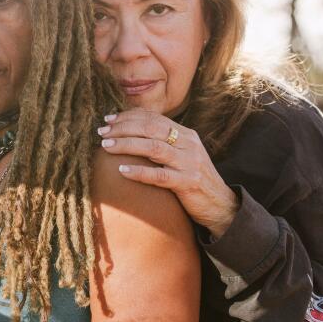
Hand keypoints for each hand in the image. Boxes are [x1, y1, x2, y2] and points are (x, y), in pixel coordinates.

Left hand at [97, 109, 238, 237]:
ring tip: (106, 146)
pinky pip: (159, 176)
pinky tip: (122, 170)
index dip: (129, 116)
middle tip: (102, 132)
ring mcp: (189, 163)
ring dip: (126, 144)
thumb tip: (131, 135)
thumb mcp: (182, 156)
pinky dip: (139, 171)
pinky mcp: (188, 182)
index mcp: (186, 134)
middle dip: (123, 127)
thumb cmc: (193, 180)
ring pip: (153, 147)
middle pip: (151, 128)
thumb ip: (163, 144)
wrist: (220, 204)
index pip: (154, 118)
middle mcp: (188, 144)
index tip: (108, 119)